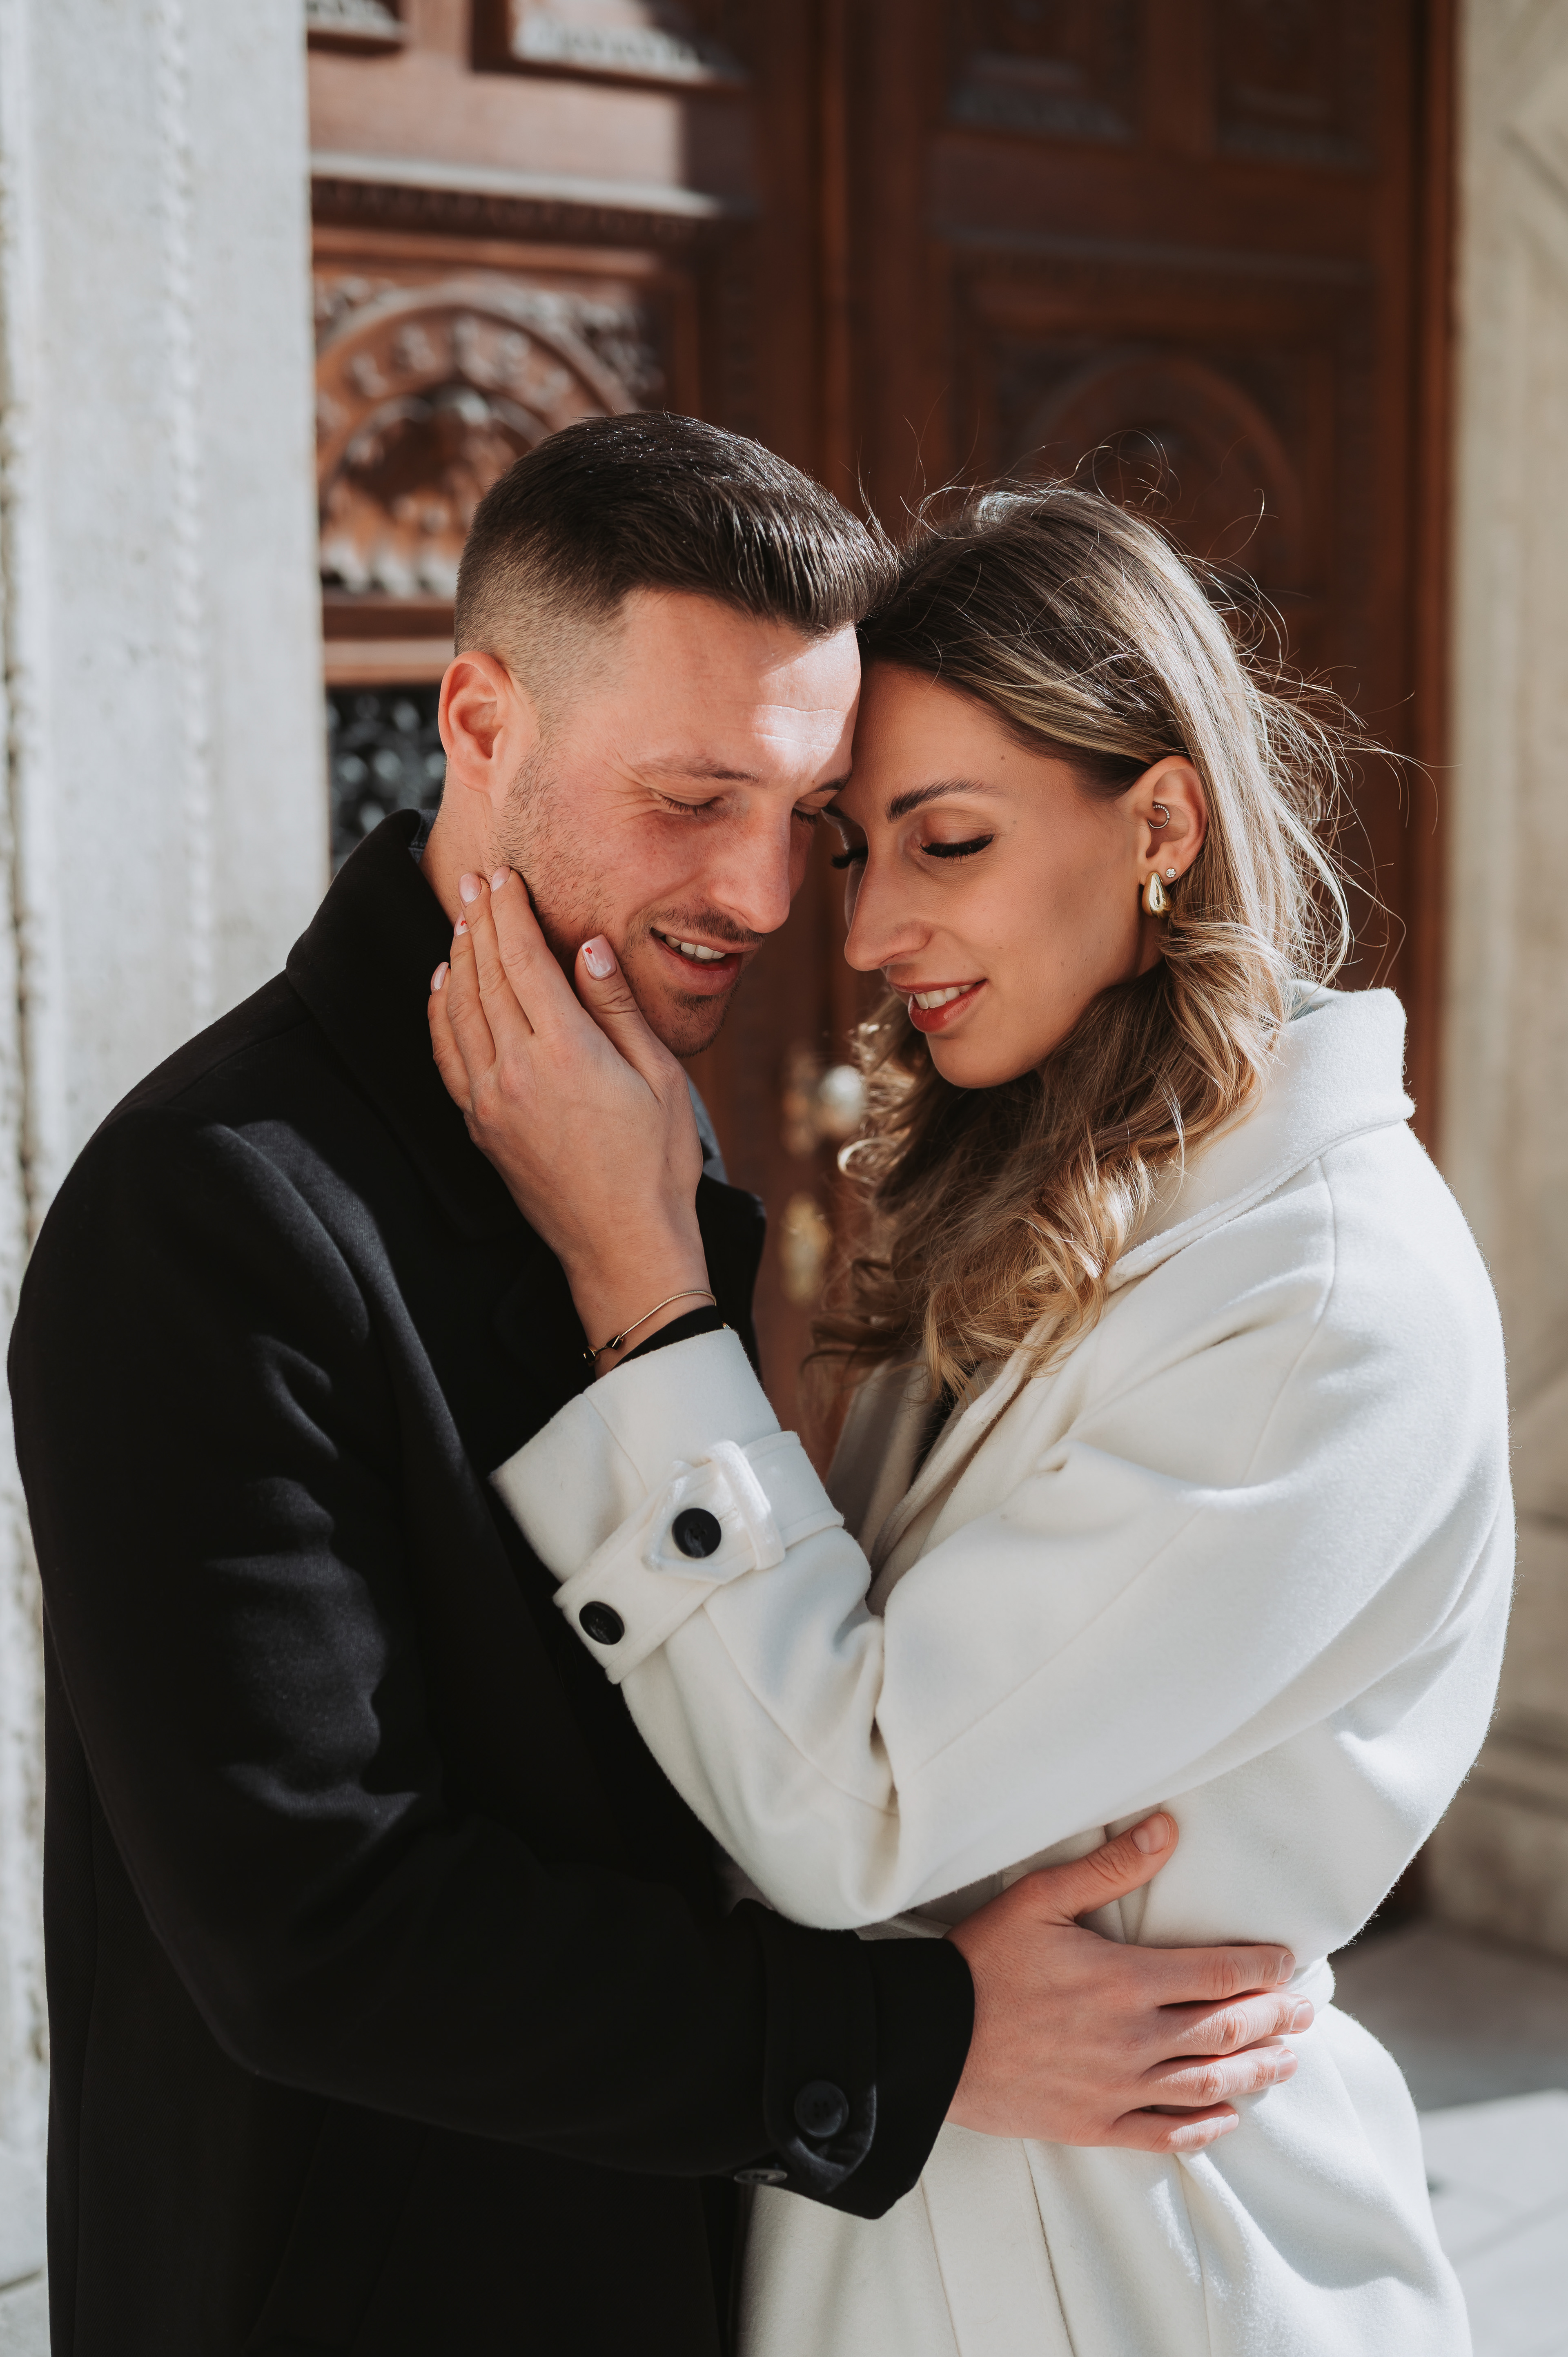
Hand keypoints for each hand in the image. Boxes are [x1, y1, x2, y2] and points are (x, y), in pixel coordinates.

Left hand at [429, 870, 707, 1366]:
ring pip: (459, 1009)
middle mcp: (516, 1071)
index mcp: (566, 1052)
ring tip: (462, 918)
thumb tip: (586, 947)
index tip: (502, 877)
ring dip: (458, 957)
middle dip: (479, 921)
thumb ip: (618, 1008)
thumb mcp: (659, 1077)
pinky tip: (443, 984)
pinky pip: (446, 1054)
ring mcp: (490, 1101)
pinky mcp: (480, 1126)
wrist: (623, 1246)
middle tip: (473, 879)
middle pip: (486, 975)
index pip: (523, 960)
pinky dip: (440, 1011)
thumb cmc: (656, 1164)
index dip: (510, 912)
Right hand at [945, 1814, 1308, 2152]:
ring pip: (1206, 2084)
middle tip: (1305, 2012)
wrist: (933, 2039)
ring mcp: (1116, 2088)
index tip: (1288, 1964)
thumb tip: (1166, 1830)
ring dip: (1255, 2071)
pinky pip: (1164, 2134)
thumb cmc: (983, 1961)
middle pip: (1225, 2030)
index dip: (1261, 1968)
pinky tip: (1226, 2119)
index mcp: (1124, 1980)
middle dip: (1273, 2019)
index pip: (1217, 1974)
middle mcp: (1132, 2039)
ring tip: (1286, 2062)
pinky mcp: (1094, 2124)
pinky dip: (1203, 2129)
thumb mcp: (1039, 1899)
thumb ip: (1108, 1868)